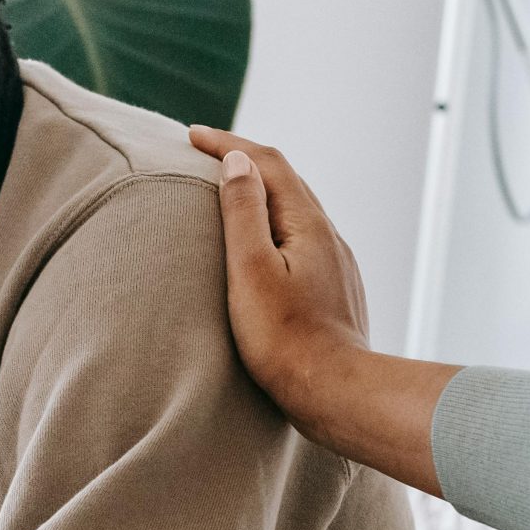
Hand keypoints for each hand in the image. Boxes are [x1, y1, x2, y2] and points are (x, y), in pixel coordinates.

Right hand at [188, 127, 456, 493]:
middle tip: (206, 152)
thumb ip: (242, 212)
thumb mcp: (250, 270)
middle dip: (245, 160)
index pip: (266, 162)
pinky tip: (265, 244)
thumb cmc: (285, 340)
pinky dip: (276, 224)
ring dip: (263, 192)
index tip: (191, 135)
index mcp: (307, 223)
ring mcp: (337, 264)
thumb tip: (236, 161)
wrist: (337, 394)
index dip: (228, 143)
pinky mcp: (336, 290)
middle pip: (286, 181)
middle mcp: (329, 236)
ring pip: (297, 210)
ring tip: (230, 191)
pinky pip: (304, 239)